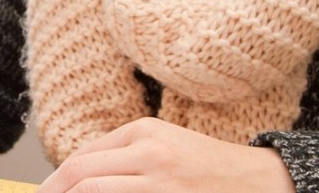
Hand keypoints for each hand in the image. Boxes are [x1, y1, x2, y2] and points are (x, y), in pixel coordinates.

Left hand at [37, 118, 293, 192]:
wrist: (263, 182)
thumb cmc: (210, 167)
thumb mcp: (165, 145)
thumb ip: (124, 155)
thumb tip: (76, 176)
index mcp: (144, 132)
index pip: (82, 158)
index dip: (55, 182)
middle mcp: (149, 154)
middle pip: (81, 176)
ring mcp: (161, 183)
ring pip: (94, 192)